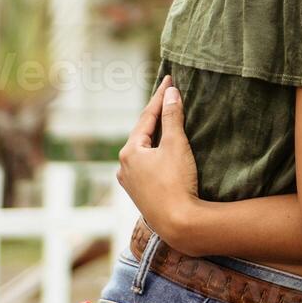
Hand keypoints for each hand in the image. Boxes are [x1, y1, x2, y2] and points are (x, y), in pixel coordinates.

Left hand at [117, 76, 200, 247]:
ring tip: (166, 122)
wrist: (178, 223)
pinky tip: (162, 153)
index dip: (160, 97)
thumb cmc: (176, 182)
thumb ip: (173, 117)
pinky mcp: (140, 194)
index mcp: (129, 151)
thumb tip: (171, 93)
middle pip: (142, 133)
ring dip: (154, 135)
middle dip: (155, 115)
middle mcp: (124, 166)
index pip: (147, 116)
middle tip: (167, 97)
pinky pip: (146, 165)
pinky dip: (155, 153)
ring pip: (143, 150)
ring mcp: (130, 182)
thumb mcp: (176, 145)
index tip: (170, 79)